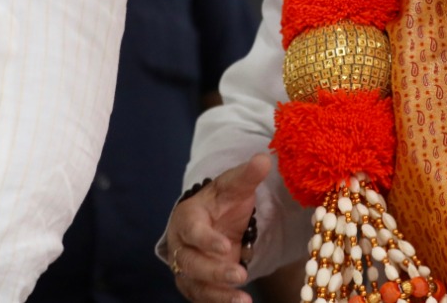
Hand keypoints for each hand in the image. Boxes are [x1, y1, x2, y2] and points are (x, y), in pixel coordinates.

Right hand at [162, 154, 270, 302]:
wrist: (212, 219)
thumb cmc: (222, 201)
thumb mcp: (234, 186)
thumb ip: (248, 175)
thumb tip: (264, 158)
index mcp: (187, 217)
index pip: (192, 230)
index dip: (206, 240)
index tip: (226, 247)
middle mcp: (181, 246)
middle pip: (190, 263)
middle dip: (214, 272)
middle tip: (240, 275)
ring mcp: (186, 268)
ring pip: (195, 285)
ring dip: (218, 295)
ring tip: (244, 301)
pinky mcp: (195, 284)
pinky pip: (203, 298)